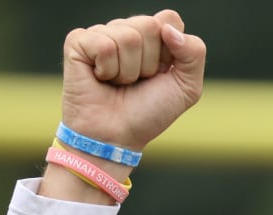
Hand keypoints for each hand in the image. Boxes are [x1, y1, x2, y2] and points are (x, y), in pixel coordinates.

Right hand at [60, 9, 205, 151]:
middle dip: (150, 63)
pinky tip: (100, 78)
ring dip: (128, 71)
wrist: (117, 137)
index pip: (169, 19)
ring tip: (118, 83)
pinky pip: (103, 45)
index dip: (170, 51)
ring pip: (128, 36)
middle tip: (137, 81)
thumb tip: (168, 28)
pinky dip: (107, 69)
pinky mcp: (77, 42)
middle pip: (150, 25)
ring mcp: (101, 33)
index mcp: (154, 36)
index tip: (161, 73)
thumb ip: (194, 52)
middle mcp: (127, 30)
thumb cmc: (149, 113)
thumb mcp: (187, 87)